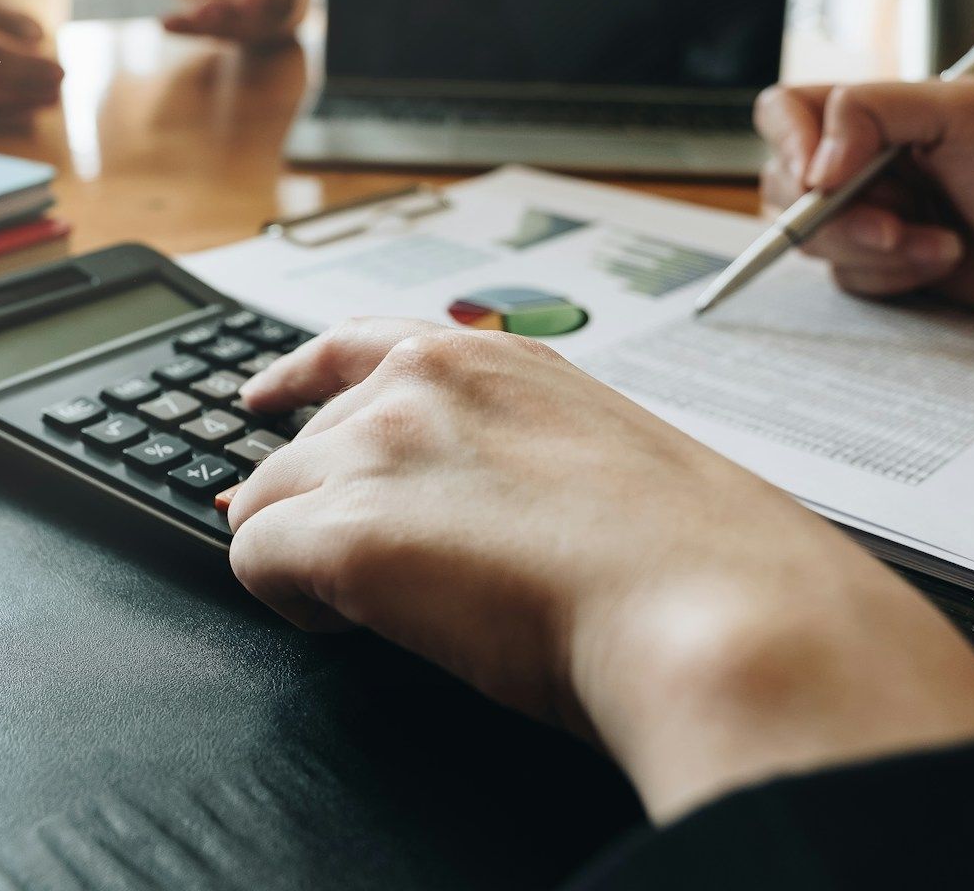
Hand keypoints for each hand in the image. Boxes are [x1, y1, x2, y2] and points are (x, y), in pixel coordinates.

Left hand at [226, 319, 973, 820]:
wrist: (717, 610)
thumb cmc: (692, 562)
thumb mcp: (600, 462)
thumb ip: (516, 456)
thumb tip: (468, 504)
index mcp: (493, 364)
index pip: (357, 346)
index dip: (294, 379)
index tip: (262, 400)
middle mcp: (420, 386)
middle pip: (303, 446)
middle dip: (324, 510)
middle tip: (386, 580)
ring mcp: (375, 450)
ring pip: (268, 504)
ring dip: (310, 557)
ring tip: (393, 611)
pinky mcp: (343, 530)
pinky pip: (255, 563)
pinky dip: (294, 604)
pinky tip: (357, 627)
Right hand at [756, 77, 973, 335]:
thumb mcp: (963, 114)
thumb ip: (870, 111)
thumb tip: (812, 165)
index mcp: (879, 110)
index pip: (786, 110)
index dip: (789, 143)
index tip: (821, 177)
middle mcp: (865, 159)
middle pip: (785, 185)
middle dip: (838, 216)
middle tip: (896, 222)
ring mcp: (871, 212)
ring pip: (812, 239)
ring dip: (875, 250)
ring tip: (940, 243)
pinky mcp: (883, 261)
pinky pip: (845, 277)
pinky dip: (892, 277)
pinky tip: (943, 262)